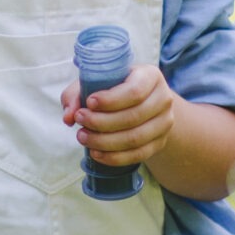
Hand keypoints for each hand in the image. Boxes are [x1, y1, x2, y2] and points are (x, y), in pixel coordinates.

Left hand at [60, 63, 176, 167]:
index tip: (89, 102)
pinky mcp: (160, 143)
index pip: (134, 91)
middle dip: (101, 122)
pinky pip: (138, 155)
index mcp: (150, 76)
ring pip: (135, 138)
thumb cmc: (114, 87)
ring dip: (104, 142)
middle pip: (133, 117)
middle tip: (79, 120)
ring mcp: (165, 123)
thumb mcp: (96, 81)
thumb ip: (77, 93)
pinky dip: (114, 157)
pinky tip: (96, 153)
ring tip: (82, 137)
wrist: (143, 103)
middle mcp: (163, 98)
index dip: (110, 100)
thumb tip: (69, 116)